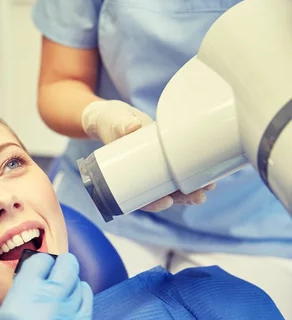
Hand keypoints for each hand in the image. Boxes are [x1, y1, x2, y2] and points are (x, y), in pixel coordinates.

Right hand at [0, 253, 92, 319]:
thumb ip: (20, 297)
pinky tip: (74, 302)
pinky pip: (88, 306)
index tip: (41, 265)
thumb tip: (37, 277)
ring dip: (71, 284)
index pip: (39, 263)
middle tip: (58, 269)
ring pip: (79, 285)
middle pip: (66, 268)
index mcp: (18, 305)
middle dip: (62, 266)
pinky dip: (81, 299)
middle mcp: (45, 311)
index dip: (40, 262)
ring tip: (63, 290)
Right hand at [81, 100, 215, 211]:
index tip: (167, 202)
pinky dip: (192, 172)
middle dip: (181, 197)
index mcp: (126, 178)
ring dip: (191, 189)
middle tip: (199, 195)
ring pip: (173, 185)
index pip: (138, 198)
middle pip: (161, 194)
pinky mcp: (166, 156)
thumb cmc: (110, 122)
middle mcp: (142, 176)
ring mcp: (155, 167)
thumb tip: (132, 128)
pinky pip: (179, 169)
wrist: (117, 116)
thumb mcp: (113, 123)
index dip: (153, 204)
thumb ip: (120, 125)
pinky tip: (208, 173)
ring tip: (209, 186)